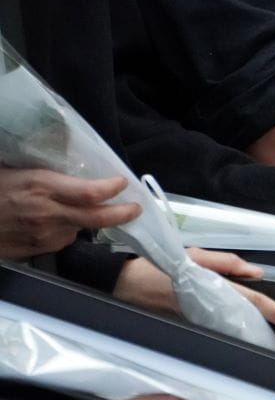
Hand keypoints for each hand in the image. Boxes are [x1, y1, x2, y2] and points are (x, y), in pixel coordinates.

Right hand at [0, 168, 140, 259]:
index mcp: (42, 187)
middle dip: (123, 213)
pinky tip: (54, 220)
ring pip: (80, 229)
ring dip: (87, 220)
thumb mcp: (12, 167)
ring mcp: (44, 235)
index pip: (91, 192)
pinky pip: (62, 239)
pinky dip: (66, 229)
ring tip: (86, 209)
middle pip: (98, 218)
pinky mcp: (38, 250)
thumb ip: (43, 166)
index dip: (113, 188)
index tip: (123, 182)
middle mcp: (48, 213)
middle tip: (136, 208)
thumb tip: (65, 150)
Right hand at [113, 248, 274, 331]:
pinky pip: (217, 325)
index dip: (274, 311)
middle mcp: (207, 306)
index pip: (251, 300)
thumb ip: (227, 262)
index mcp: (211, 286)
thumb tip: (256, 272)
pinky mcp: (190, 324)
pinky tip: (243, 324)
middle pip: (246, 315)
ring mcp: (199, 319)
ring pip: (234, 323)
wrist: (121, 285)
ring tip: (273, 322)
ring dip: (253, 324)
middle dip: (270, 320)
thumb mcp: (193, 255)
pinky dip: (232, 324)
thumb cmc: (157, 266)